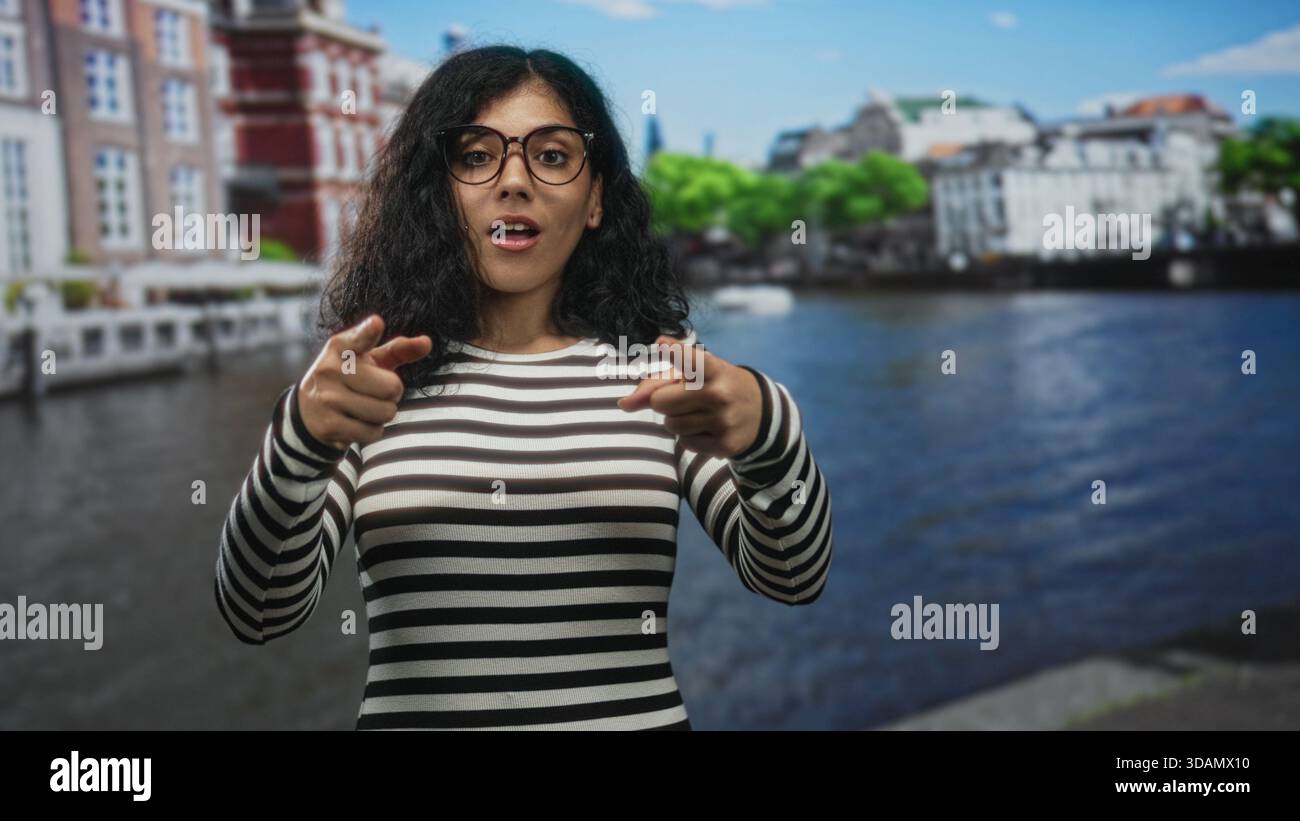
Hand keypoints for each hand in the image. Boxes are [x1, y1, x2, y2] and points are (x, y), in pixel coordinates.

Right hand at [297, 314, 432, 450]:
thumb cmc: (351, 378)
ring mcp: (327, 398)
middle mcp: (330, 369)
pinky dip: (372, 431)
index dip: (369, 331)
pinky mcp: (328, 424)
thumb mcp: (370, 359)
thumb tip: (427, 342)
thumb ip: (399, 349)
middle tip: (374, 392)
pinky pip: (372, 432)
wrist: (308, 411)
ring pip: (384, 412)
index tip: (377, 323)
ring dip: (383, 414)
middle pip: (392, 387)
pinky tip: (356, 422)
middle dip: (392, 393)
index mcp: (340, 346)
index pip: (359, 337)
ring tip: (365, 407)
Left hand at [616, 334, 762, 458]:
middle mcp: (719, 394)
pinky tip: (708, 428)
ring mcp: (723, 421)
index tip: (661, 344)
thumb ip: (655, 382)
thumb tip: (623, 404)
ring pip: (671, 425)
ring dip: (676, 420)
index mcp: (714, 369)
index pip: (691, 360)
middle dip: (663, 400)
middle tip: (683, 397)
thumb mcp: (695, 374)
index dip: (675, 353)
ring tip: (698, 412)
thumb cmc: (715, 385)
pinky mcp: (725, 445)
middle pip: (661, 402)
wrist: (761, 412)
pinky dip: (690, 437)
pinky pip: (685, 443)